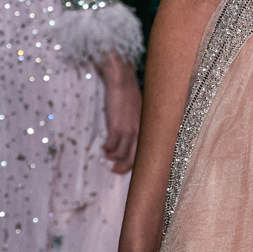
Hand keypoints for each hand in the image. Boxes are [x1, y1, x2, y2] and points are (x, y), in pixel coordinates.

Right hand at [99, 52, 141, 173]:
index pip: (146, 151)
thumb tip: (130, 141)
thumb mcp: (139, 113)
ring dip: (112, 156)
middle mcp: (141, 130)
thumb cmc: (129, 96)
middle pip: (134, 157)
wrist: (121, 81)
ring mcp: (129, 129)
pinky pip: (111, 145)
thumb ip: (137, 126)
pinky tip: (104, 147)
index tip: (127, 168)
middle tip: (114, 170)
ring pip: (121, 153)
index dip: (136, 162)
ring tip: (108, 154)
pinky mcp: (116, 126)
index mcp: (148, 127)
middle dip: (124, 167)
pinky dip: (107, 148)